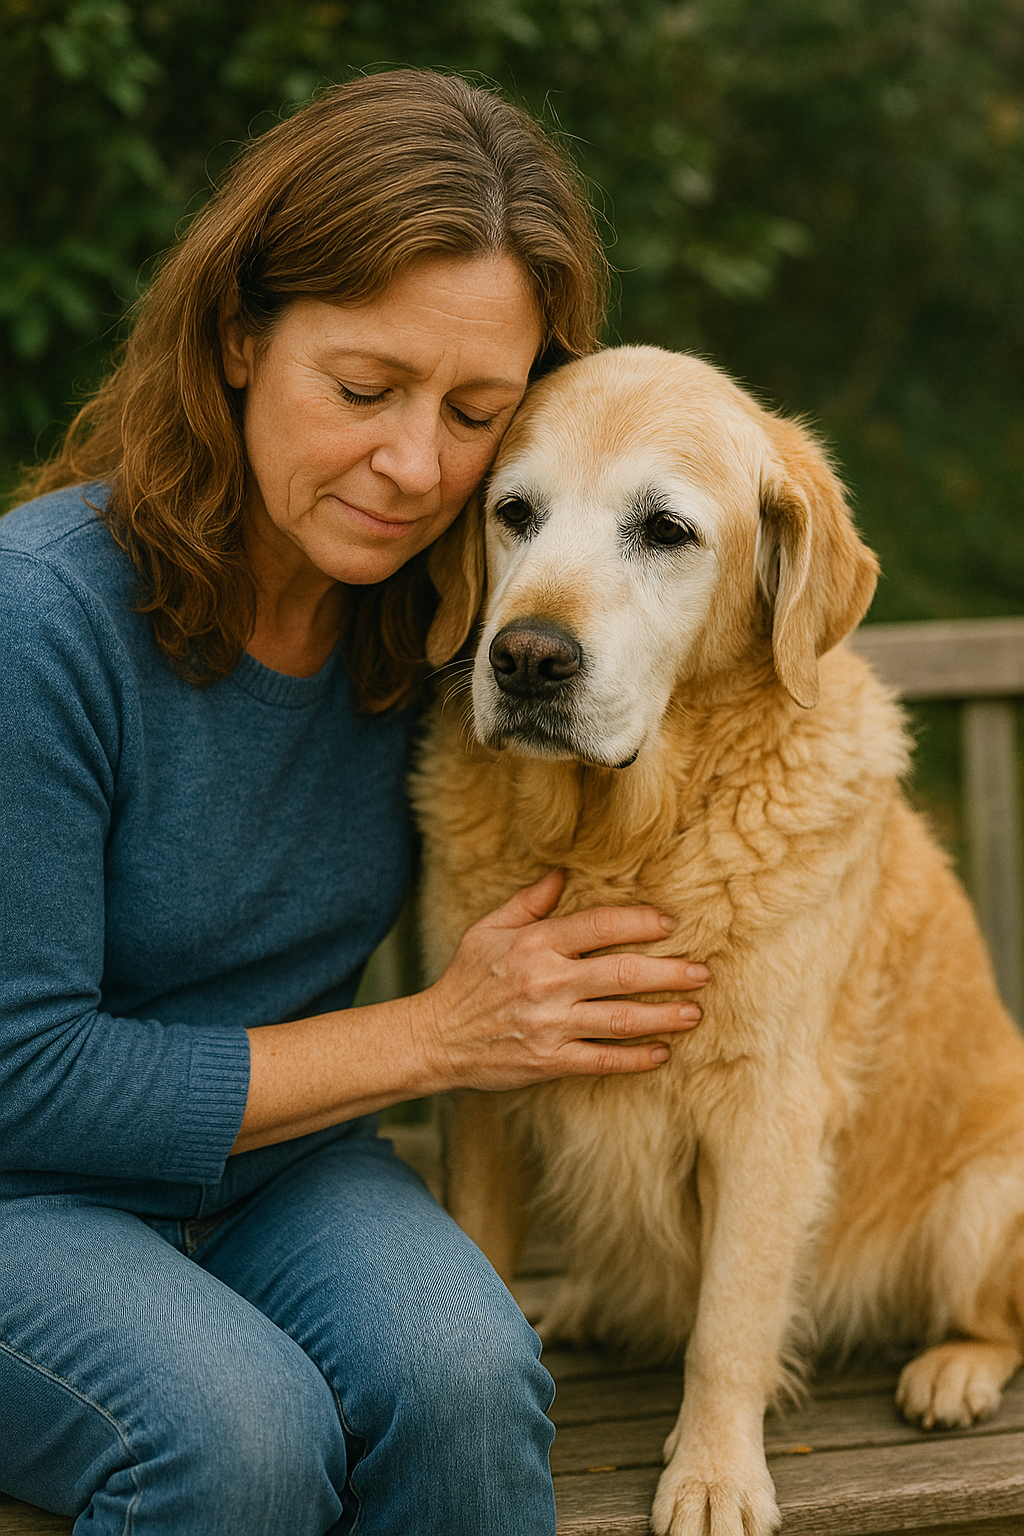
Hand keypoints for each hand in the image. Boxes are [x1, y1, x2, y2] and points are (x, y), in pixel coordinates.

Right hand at [416, 869, 709, 1091]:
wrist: (436, 1038)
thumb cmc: (465, 979)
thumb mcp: (488, 930)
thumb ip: (529, 902)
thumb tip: (563, 873)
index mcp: (534, 944)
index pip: (599, 925)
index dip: (640, 923)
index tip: (669, 925)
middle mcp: (546, 982)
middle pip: (623, 973)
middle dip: (669, 972)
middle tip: (701, 971)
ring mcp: (549, 1024)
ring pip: (621, 1019)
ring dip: (664, 1016)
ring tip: (694, 1012)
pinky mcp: (549, 1061)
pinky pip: (603, 1060)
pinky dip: (636, 1058)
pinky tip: (661, 1052)